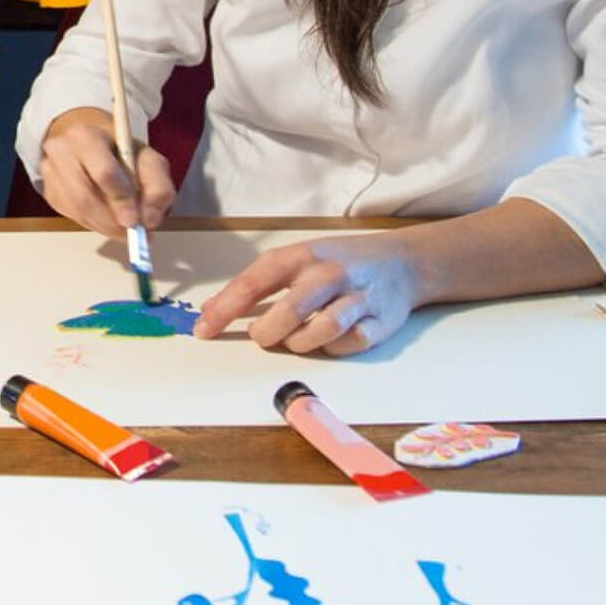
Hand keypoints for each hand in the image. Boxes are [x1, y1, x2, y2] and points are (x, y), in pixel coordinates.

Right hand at [38, 107, 175, 234]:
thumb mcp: (149, 160)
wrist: (91, 143)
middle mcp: (60, 150)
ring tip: (123, 230)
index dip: (120, 200)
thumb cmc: (122, 152)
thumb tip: (149, 220)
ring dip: (103, 227)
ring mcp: (49, 171)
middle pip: (84, 197)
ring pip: (77, 211)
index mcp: (86, 135)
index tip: (134, 221)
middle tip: (131, 234)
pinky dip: (93, 224)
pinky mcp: (48, 191)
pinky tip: (106, 220)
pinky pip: (71, 216)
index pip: (103, 173)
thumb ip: (158, 187)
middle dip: (111, 222)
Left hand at [193, 234, 423, 355]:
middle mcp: (329, 274)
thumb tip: (212, 309)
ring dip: (299, 343)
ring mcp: (357, 298)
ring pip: (321, 332)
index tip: (204, 329)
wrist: (401, 262)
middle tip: (261, 336)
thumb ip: (258, 283)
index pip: (254, 283)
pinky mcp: (380, 322)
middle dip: (267, 332)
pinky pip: (349, 345)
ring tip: (294, 337)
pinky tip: (328, 339)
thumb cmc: (338, 262)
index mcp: (300, 256)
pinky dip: (332, 349)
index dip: (226, 309)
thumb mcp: (296, 259)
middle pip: (290, 311)